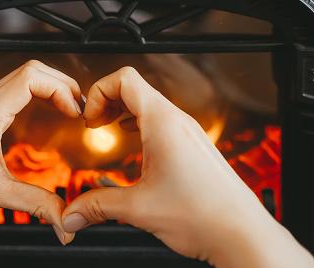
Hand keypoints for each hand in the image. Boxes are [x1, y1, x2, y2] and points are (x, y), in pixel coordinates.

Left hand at [0, 60, 80, 244]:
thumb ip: (36, 204)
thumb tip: (64, 216)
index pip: (32, 78)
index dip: (61, 89)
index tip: (73, 112)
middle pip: (33, 70)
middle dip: (62, 84)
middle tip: (78, 108)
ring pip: (23, 76)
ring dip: (50, 87)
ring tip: (67, 107)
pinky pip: (14, 89)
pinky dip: (37, 94)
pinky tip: (45, 111)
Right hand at [62, 67, 313, 267]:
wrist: (242, 233)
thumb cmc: (203, 215)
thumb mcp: (138, 209)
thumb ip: (97, 207)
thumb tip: (71, 213)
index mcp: (163, 123)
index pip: (125, 79)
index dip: (98, 92)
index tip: (90, 120)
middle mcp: (178, 121)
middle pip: (135, 87)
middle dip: (107, 101)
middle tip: (94, 124)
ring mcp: (188, 132)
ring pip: (149, 103)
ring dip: (123, 111)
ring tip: (109, 129)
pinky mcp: (193, 145)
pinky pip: (162, 120)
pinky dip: (140, 123)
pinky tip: (134, 143)